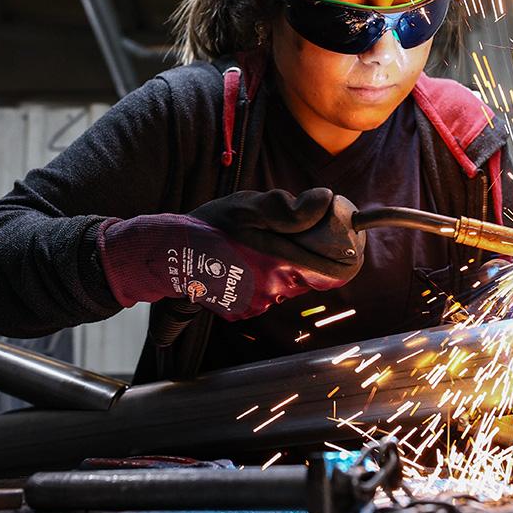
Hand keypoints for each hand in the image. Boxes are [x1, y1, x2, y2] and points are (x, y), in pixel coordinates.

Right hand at [99, 189, 365, 320]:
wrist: (171, 255)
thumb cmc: (211, 225)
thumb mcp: (249, 204)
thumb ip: (289, 206)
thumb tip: (324, 200)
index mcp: (280, 262)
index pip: (329, 272)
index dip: (338, 258)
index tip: (341, 247)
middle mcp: (272, 289)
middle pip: (304, 278)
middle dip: (297, 259)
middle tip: (274, 241)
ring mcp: (256, 304)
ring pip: (282, 286)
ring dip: (274, 271)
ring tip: (249, 253)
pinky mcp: (241, 312)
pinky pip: (262, 296)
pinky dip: (255, 283)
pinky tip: (237, 267)